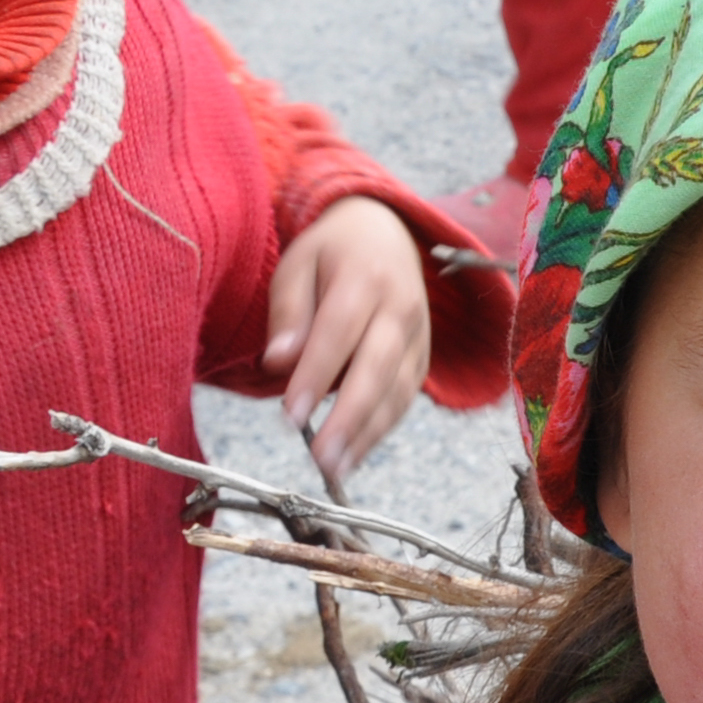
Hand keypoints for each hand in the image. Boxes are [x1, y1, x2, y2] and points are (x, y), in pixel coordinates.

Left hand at [263, 194, 432, 481]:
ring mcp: (418, 335)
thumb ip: (288, 313)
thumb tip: (279, 362)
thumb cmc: (330, 253)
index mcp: (365, 277)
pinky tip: (354, 454)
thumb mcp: (296, 264)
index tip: (290, 416)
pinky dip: (380, 429)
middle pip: (377, 368)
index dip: (315, 376)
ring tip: (335, 469)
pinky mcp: (423, 357)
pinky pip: (405, 398)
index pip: (339, 332)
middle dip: (348, 417)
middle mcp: (400, 307)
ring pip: (396, 391)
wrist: (387, 233)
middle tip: (320, 458)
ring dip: (367, 434)